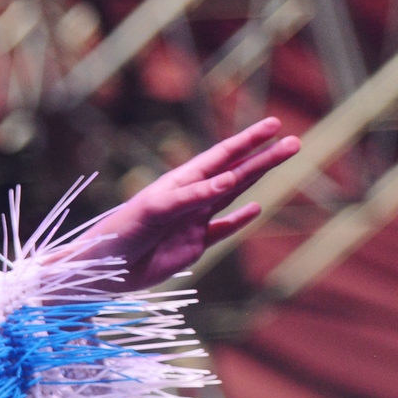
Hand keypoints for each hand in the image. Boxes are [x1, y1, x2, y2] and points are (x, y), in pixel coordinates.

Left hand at [68, 117, 300, 291]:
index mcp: (179, 183)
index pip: (220, 157)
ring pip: (233, 196)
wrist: (102, 271)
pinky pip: (221, 230)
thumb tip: (230, 180)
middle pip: (234, 173)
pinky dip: (239, 220)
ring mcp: (193, 222)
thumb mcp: (154, 211)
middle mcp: (190, 198)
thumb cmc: (119, 233)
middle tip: (295, 142)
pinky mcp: (192, 246)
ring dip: (257, 179)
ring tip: (281, 161)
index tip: (274, 126)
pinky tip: (256, 208)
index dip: (247, 141)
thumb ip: (191, 196)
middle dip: (263, 157)